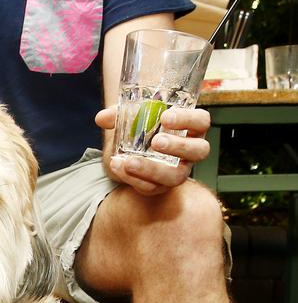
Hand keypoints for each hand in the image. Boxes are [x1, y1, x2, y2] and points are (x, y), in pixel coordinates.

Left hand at [95, 106, 210, 195]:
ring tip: (130, 162)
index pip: (201, 121)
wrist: (129, 152)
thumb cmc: (139, 128)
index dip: (187, 119)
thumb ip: (117, 115)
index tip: (165, 117)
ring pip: (176, 176)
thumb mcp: (129, 118)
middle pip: (199, 150)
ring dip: (153, 169)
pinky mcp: (160, 186)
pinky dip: (133, 179)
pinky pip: (152, 187)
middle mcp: (189, 151)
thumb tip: (102, 117)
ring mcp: (178, 171)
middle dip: (178, 146)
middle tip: (156, 141)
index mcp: (189, 128)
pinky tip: (119, 168)